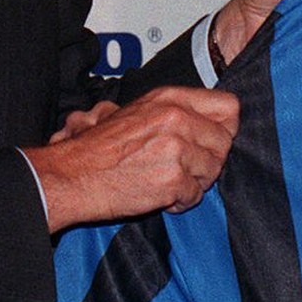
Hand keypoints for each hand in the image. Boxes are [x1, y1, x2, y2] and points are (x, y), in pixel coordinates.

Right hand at [23, 86, 239, 230]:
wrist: (72, 175)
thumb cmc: (101, 148)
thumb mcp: (139, 112)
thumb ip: (177, 112)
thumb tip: (214, 121)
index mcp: (170, 99)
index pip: (229, 106)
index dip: (225, 127)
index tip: (213, 140)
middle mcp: (176, 118)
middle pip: (225, 142)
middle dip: (210, 160)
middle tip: (186, 168)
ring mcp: (176, 148)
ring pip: (213, 171)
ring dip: (194, 182)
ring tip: (167, 181)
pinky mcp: (172, 179)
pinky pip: (195, 196)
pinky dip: (179, 202)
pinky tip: (159, 196)